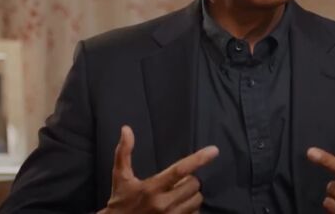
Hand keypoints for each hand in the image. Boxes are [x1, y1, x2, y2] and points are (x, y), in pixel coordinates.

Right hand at [98, 125, 218, 213]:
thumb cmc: (121, 200)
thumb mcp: (120, 176)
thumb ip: (124, 152)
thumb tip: (126, 129)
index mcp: (151, 188)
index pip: (180, 170)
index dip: (199, 159)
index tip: (214, 150)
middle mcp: (163, 204)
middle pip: (193, 185)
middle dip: (189, 180)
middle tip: (178, 181)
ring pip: (197, 201)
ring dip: (191, 195)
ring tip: (178, 194)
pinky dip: (191, 209)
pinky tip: (180, 207)